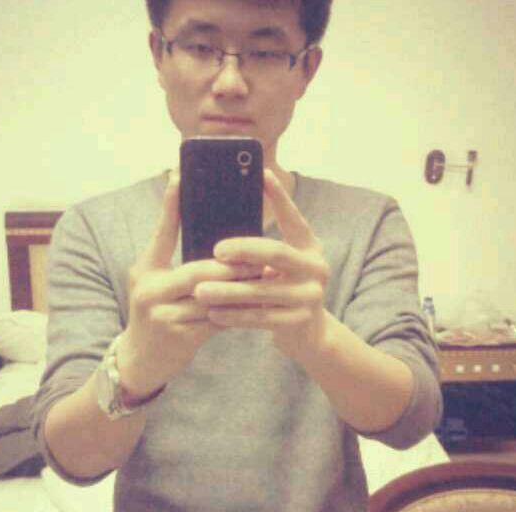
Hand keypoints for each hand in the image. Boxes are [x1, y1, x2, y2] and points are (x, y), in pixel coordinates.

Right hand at [116, 172, 262, 397]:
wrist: (139, 359)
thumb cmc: (150, 311)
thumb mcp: (150, 279)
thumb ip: (168, 252)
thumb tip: (199, 222)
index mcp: (145, 271)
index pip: (161, 234)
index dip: (170, 206)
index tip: (180, 177)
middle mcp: (151, 292)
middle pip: (200, 270)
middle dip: (234, 264)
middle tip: (261, 254)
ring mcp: (165, 316)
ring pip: (213, 297)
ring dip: (242, 288)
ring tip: (264, 277)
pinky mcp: (181, 338)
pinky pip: (218, 320)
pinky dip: (238, 311)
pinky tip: (255, 305)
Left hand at [193, 169, 330, 358]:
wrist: (307, 333)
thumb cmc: (282, 289)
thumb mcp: (279, 266)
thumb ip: (261, 250)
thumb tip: (219, 221)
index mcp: (310, 247)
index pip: (294, 218)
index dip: (280, 197)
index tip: (261, 174)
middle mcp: (316, 268)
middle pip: (276, 253)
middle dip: (244, 250)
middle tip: (216, 250)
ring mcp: (310, 296)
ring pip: (262, 290)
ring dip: (228, 291)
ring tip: (199, 290)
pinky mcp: (299, 321)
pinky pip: (260, 317)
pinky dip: (234, 315)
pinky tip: (212, 313)